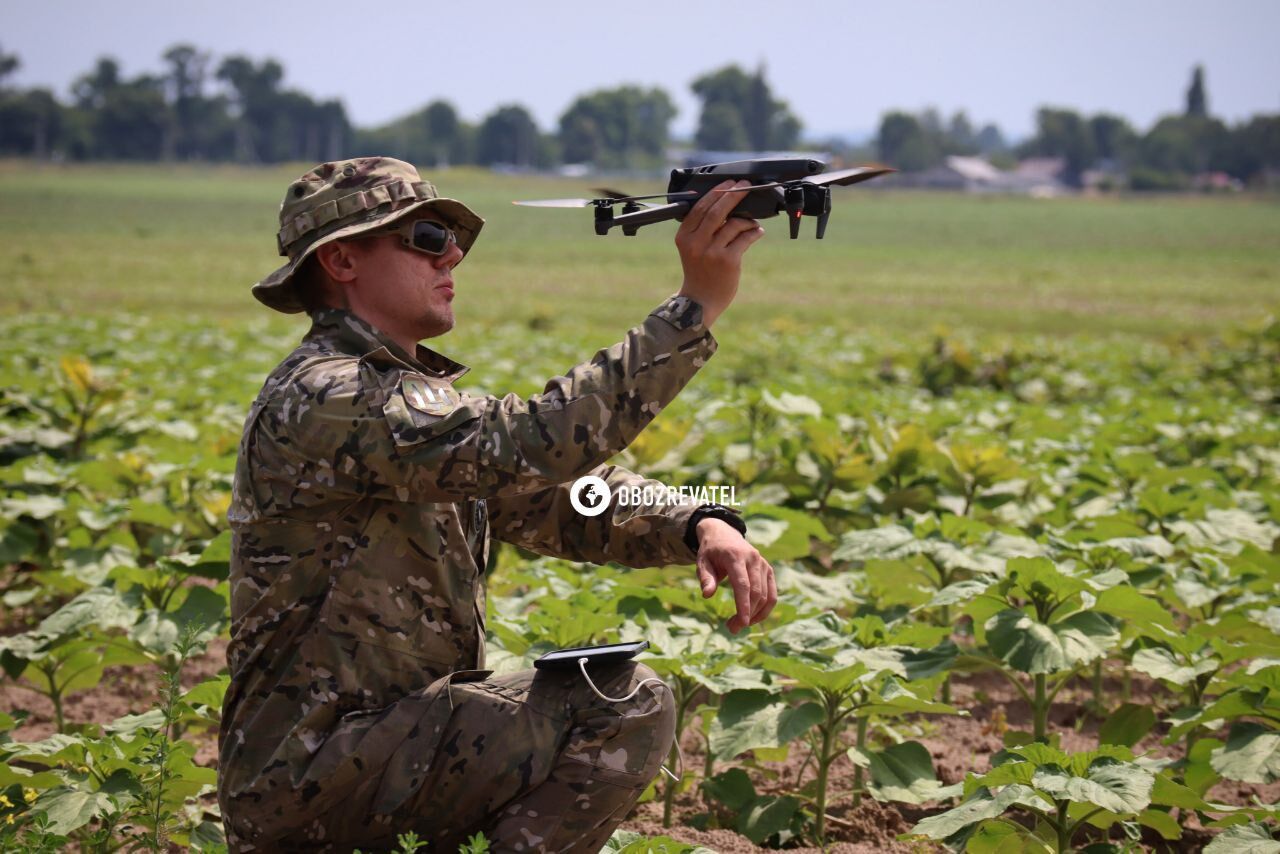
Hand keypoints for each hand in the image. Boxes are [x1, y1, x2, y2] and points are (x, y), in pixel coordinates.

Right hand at [674, 179, 764, 327]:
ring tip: (753, 221)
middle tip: (745, 186)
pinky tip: (757, 231)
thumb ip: (702, 229)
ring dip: (747, 219)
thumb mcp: (692, 249)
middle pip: (717, 211)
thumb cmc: (699, 273)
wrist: (699, 302)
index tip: (729, 184)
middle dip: (733, 195)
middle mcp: (696, 243)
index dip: (717, 193)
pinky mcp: (728, 261)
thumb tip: (726, 205)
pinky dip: (754, 232)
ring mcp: (712, 252)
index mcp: (684, 237)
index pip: (701, 208)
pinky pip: (745, 238)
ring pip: (734, 224)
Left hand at [695, 518, 776, 634]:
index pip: (743, 584)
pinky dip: (765, 609)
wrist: (724, 534)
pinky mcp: (768, 570)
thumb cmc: (711, 552)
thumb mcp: (702, 562)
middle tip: (731, 629)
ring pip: (766, 596)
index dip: (743, 605)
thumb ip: (705, 578)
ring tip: (737, 625)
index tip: (742, 623)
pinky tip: (752, 618)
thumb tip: (707, 595)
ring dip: (755, 615)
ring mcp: (763, 564)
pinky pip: (772, 594)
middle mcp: (753, 559)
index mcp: (735, 556)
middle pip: (756, 593)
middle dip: (746, 614)